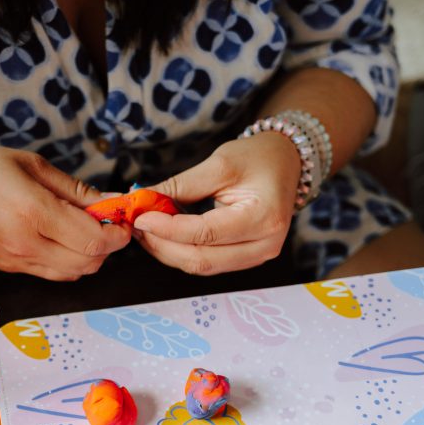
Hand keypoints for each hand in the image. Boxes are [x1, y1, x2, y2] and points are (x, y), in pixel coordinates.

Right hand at [0, 143, 131, 280]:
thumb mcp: (33, 166)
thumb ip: (76, 191)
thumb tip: (113, 204)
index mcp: (32, 211)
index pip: (93, 240)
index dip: (117, 235)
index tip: (123, 221)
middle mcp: (24, 242)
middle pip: (88, 263)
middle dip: (107, 247)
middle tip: (107, 224)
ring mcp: (14, 260)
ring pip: (72, 274)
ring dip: (89, 257)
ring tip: (85, 230)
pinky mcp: (7, 267)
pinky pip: (50, 273)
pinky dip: (67, 261)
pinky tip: (62, 238)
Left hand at [135, 133, 300, 274]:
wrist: (286, 162)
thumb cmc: (257, 158)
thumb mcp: (219, 164)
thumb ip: (180, 186)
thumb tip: (143, 200)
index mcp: (264, 218)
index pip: (206, 233)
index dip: (168, 228)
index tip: (141, 216)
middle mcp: (265, 245)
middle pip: (202, 259)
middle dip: (163, 245)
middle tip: (137, 226)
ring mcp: (257, 256)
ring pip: (202, 266)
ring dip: (169, 251)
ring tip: (146, 230)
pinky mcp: (246, 258)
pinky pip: (209, 262)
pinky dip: (182, 251)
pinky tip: (164, 236)